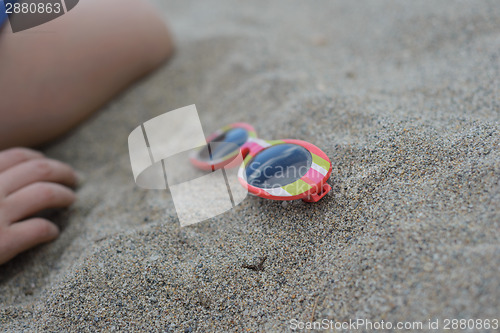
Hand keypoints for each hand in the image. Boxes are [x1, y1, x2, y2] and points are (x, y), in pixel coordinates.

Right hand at [0, 148, 76, 263]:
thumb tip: (4, 174)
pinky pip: (38, 229)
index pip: (18, 157)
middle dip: (64, 172)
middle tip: (75, 178)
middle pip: (40, 170)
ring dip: (65, 195)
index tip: (51, 164)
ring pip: (46, 194)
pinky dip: (50, 229)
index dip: (41, 159)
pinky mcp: (1, 243)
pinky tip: (52, 233)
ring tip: (72, 200)